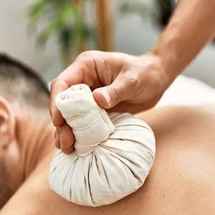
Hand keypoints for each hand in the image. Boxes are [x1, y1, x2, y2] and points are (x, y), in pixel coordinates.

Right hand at [50, 51, 172, 152]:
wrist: (158, 79)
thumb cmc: (146, 73)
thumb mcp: (132, 81)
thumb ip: (115, 90)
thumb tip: (97, 100)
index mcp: (87, 66)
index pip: (63, 83)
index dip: (57, 102)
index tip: (59, 120)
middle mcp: (83, 80)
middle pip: (62, 102)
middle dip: (61, 122)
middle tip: (65, 141)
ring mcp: (89, 95)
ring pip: (70, 114)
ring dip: (66, 131)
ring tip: (67, 149)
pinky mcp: (96, 108)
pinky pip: (83, 122)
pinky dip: (79, 134)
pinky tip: (76, 148)